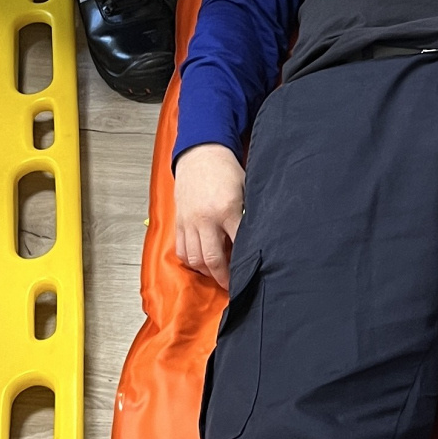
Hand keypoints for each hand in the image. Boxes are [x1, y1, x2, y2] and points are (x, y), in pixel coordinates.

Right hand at [174, 143, 245, 289]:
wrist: (201, 153)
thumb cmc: (226, 170)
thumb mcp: (246, 189)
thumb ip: (248, 214)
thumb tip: (258, 237)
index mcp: (226, 209)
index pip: (239, 245)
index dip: (244, 264)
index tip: (250, 274)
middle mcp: (205, 218)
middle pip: (213, 260)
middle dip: (224, 277)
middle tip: (233, 285)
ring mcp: (189, 221)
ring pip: (195, 259)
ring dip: (206, 272)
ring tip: (218, 275)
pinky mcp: (179, 221)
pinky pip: (181, 249)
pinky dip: (191, 261)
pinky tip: (201, 263)